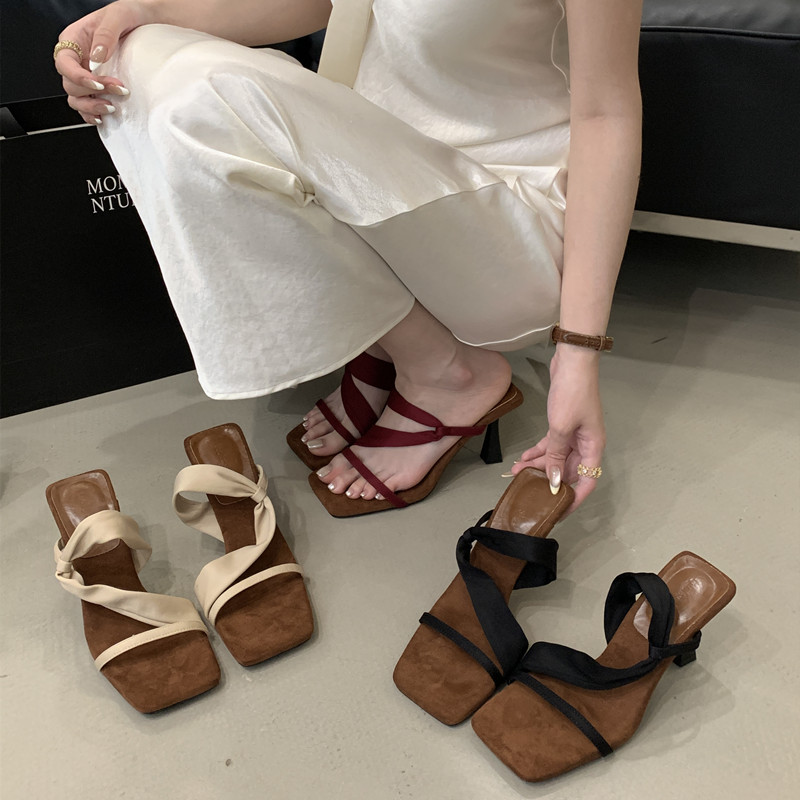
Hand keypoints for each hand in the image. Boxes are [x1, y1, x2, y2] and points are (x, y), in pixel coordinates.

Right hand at [54, 1, 152, 124]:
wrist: (150, 23)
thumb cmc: (131, 14)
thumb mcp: (119, 15)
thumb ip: (106, 33)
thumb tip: (97, 57)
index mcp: (74, 40)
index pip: (64, 63)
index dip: (77, 77)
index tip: (98, 83)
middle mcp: (77, 59)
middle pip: (70, 84)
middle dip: (92, 91)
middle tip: (119, 89)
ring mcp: (86, 75)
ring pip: (75, 98)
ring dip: (91, 106)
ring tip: (111, 107)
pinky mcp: (98, 88)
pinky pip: (86, 105)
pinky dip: (92, 113)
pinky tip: (103, 116)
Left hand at [511, 346, 605, 513]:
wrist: (572, 362)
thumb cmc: (572, 394)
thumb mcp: (561, 428)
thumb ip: (555, 455)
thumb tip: (552, 480)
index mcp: (593, 448)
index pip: (587, 482)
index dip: (574, 499)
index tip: (558, 511)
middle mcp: (585, 444)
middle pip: (568, 472)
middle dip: (548, 483)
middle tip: (528, 492)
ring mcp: (574, 435)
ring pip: (556, 459)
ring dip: (538, 466)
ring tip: (517, 474)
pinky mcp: (563, 425)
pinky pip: (550, 446)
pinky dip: (537, 452)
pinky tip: (523, 459)